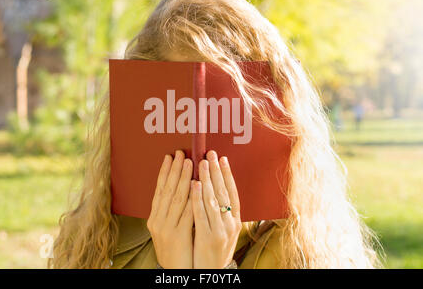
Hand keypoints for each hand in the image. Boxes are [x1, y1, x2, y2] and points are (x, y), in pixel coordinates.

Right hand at [147, 150, 193, 268]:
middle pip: (167, 190)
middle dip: (175, 170)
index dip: (165, 172)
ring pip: (176, 198)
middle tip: (181, 153)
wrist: (174, 272)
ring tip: (189, 163)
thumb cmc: (175, 249)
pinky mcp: (177, 236)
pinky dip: (191, 198)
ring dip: (183, 179)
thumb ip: (171, 211)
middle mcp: (157, 221)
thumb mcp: (167, 228)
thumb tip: (180, 188)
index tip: (170, 156)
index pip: (160, 190)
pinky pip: (186, 213)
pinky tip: (196, 187)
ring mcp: (166, 228)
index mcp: (154, 217)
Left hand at [191, 150, 241, 268]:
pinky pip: (202, 214)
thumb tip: (216, 191)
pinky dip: (198, 197)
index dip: (227, 175)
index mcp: (236, 221)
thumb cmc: (215, 252)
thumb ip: (222, 214)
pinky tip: (194, 184)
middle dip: (216, 171)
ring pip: (214, 200)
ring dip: (208, 179)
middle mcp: (231, 224)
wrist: (212, 274)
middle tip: (210, 154)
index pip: (232, 193)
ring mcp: (221, 231)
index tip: (222, 159)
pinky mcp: (209, 238)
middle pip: (224, 192)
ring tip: (202, 163)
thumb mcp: (225, 232)